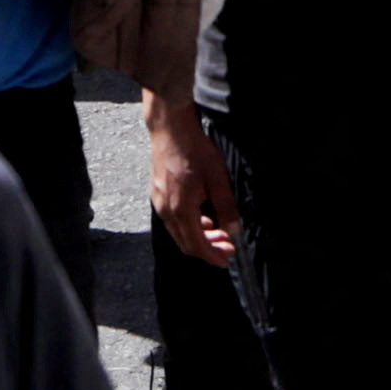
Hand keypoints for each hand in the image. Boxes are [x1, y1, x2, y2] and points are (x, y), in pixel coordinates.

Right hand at [142, 93, 237, 268]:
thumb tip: (233, 230)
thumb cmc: (194, 150)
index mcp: (181, 210)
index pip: (197, 245)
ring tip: (218, 231)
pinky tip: (202, 216)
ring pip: (179, 232)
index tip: (226, 260)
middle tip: (228, 247)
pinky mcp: (157, 194)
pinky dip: (189, 225)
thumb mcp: (217, 179)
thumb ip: (226, 207)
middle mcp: (166, 211)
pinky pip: (173, 220)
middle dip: (207, 249)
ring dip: (199, 237)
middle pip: (186, 243)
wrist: (170, 129)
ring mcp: (159, 203)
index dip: (212, 256)